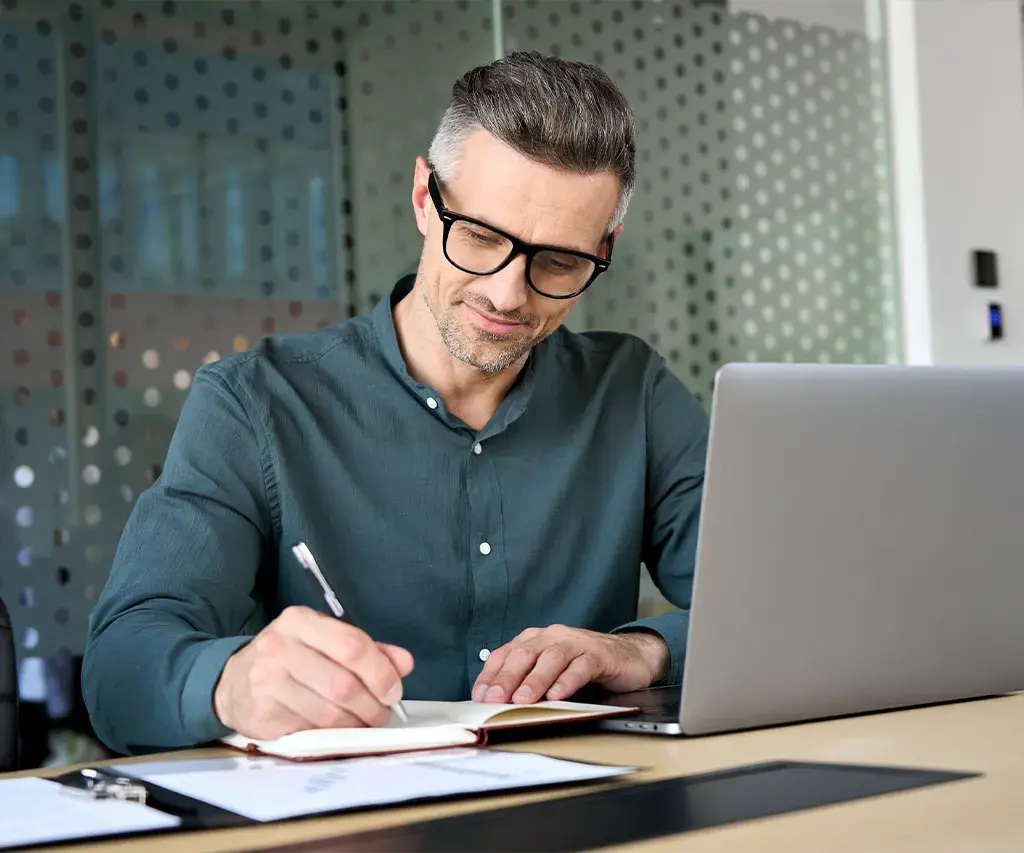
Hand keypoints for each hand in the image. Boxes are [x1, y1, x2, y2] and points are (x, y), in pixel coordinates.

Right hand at [213, 605, 413, 739]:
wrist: (231, 683)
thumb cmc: (289, 660)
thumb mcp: (324, 643)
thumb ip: (367, 650)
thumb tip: (404, 663)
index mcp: (300, 621)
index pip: (353, 646)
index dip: (381, 672)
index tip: (394, 691)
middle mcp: (280, 647)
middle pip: (343, 684)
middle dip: (372, 705)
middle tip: (383, 716)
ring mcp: (267, 682)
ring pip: (329, 713)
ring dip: (355, 725)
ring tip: (363, 725)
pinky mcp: (261, 715)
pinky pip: (310, 731)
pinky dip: (331, 736)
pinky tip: (336, 731)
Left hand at [471, 625, 668, 704]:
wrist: (630, 656)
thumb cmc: (584, 665)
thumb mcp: (551, 671)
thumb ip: (528, 681)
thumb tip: (498, 704)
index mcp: (536, 639)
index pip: (506, 654)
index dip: (491, 675)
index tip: (479, 697)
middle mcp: (553, 636)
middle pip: (524, 655)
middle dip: (506, 679)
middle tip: (494, 700)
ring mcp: (576, 643)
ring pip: (551, 658)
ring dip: (534, 680)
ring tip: (522, 700)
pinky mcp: (599, 655)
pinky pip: (581, 667)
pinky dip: (567, 681)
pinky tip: (558, 695)